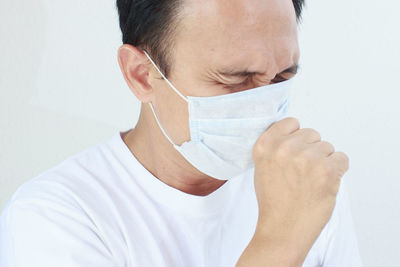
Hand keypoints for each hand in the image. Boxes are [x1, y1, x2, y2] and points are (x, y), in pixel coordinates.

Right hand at [237, 117, 348, 266]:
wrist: (283, 229)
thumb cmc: (274, 201)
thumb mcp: (262, 167)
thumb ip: (276, 147)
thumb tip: (295, 135)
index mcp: (265, 145)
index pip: (291, 122)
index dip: (296, 137)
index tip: (294, 150)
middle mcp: (285, 147)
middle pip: (311, 133)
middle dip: (310, 150)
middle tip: (302, 172)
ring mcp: (307, 157)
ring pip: (327, 147)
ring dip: (324, 162)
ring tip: (311, 181)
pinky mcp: (327, 170)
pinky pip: (342, 159)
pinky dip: (337, 171)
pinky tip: (323, 184)